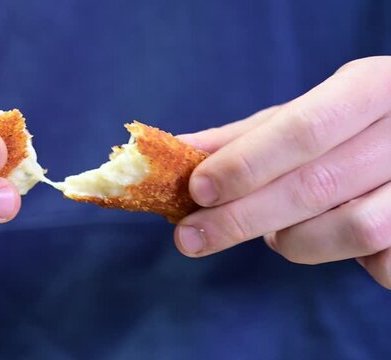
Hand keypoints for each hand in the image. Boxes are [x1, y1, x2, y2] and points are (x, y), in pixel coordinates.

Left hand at [174, 56, 390, 288]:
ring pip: (351, 231)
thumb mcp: (306, 116)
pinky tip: (329, 240)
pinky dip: (342, 261)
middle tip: (191, 237)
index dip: (245, 164)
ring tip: (277, 233)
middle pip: (316, 186)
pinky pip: (382, 265)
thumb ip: (246, 137)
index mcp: (374, 87)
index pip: (303, 130)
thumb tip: (178, 149)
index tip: (197, 190)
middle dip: (240, 218)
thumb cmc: (353, 128)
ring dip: (294, 241)